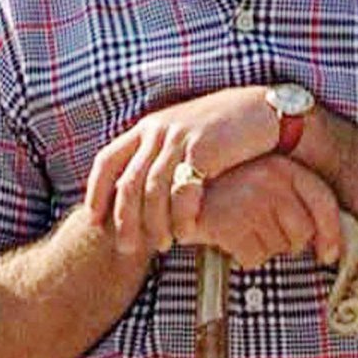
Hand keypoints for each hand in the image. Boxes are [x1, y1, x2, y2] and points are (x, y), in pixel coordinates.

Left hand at [86, 87, 295, 256]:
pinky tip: (186, 233)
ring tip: (163, 245)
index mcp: (146, 128)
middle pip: (127, 183)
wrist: (262, 110)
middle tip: (127, 247)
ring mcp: (178, 139)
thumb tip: (146, 194)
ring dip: (155, 224)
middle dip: (125, 220)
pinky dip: (182, 218)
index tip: (95, 220)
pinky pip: (183, 193)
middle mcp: (156, 131)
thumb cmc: (226, 130)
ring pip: (152, 192)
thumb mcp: (184, 136)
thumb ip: (162, 158)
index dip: (96, 192)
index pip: (107, 161)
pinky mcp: (202, 150)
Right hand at [172, 156, 347, 271]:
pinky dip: (242, 256)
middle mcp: (272, 179)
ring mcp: (251, 199)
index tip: (328, 255)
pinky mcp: (231, 221)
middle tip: (260, 230)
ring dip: (261, 248)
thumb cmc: (226, 193)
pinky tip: (228, 236)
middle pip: (303, 234)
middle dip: (286, 243)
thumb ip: (294, 203)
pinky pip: (254, 258)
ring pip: (278, 249)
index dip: (332, 234)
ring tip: (240, 227)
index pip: (324, 202)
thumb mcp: (264, 184)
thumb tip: (331, 246)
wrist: (175, 190)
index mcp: (284, 167)